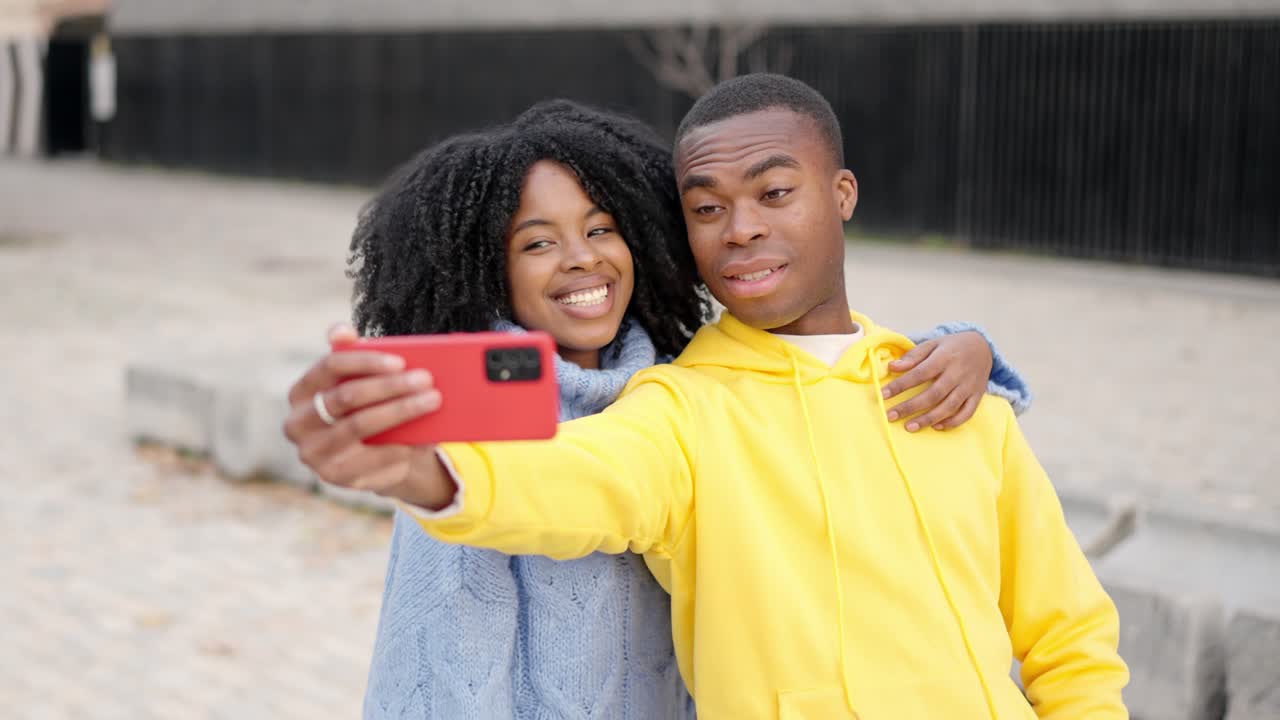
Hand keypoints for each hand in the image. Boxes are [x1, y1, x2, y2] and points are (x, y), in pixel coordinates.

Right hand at [281, 323, 454, 507]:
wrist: (370, 460)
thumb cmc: (366, 408)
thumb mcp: (362, 382)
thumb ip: (354, 356)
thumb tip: (342, 330)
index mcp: (302, 390)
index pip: (329, 366)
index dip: (365, 361)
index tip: (401, 361)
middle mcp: (298, 422)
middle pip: (346, 397)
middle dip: (390, 386)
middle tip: (426, 380)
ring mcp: (313, 452)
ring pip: (360, 425)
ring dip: (400, 411)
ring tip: (433, 401)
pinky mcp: (333, 476)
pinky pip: (371, 458)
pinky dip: (400, 445)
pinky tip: (424, 437)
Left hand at [881, 331, 993, 431]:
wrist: (983, 347)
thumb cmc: (951, 347)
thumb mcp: (932, 344)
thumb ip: (913, 356)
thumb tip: (892, 367)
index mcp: (944, 358)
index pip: (919, 374)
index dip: (900, 385)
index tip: (883, 395)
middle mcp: (958, 373)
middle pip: (933, 394)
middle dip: (910, 407)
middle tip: (891, 416)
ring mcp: (969, 386)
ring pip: (949, 406)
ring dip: (928, 419)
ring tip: (909, 427)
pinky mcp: (978, 396)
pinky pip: (967, 413)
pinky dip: (952, 422)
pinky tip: (936, 427)